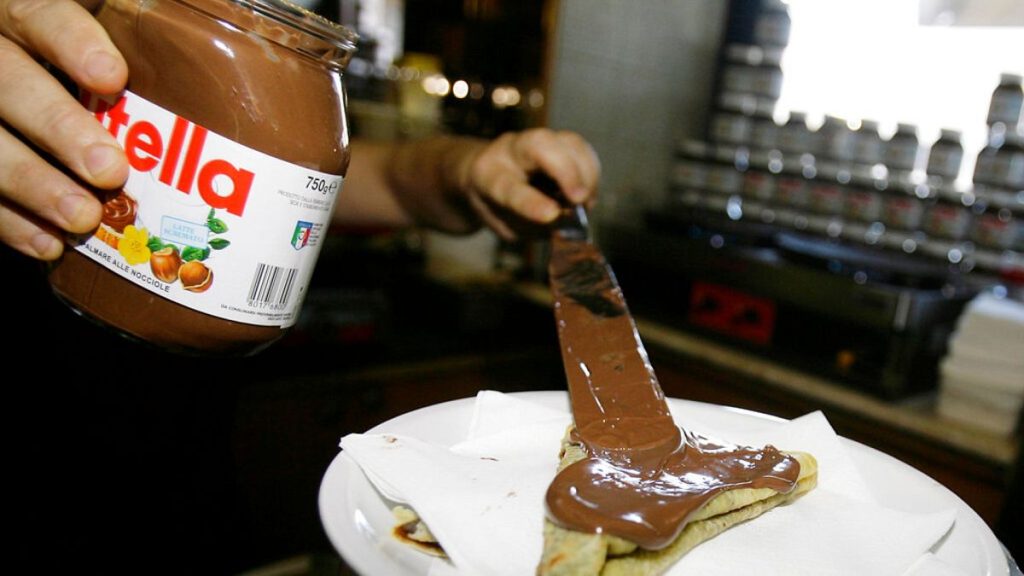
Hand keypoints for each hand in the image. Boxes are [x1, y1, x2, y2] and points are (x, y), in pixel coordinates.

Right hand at [0, 0, 128, 259]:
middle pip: (8, 82)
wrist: (37, 113)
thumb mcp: (104, 36)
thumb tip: (200, 31)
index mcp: (19, 15)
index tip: (113, 77)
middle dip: (58, 127)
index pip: (37, 13)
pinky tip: (50, 244)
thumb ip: (133, 35)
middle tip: (109, 168)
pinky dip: (10, 222)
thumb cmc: (83, 71)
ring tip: (82, 217)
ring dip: (33, 184)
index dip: (71, 42)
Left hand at [461, 128, 599, 239]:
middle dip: (566, 171)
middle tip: (580, 199)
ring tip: (585, 202)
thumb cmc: (498, 207)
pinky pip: (581, 148)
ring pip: (568, 142)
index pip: (509, 188)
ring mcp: (537, 139)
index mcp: (488, 176)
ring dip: (586, 173)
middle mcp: (510, 150)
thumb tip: (568, 220)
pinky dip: (591, 172)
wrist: (487, 177)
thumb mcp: (507, 225)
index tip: (551, 215)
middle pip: (539, 144)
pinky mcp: (558, 139)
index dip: (531, 203)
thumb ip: (534, 225)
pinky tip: (588, 193)